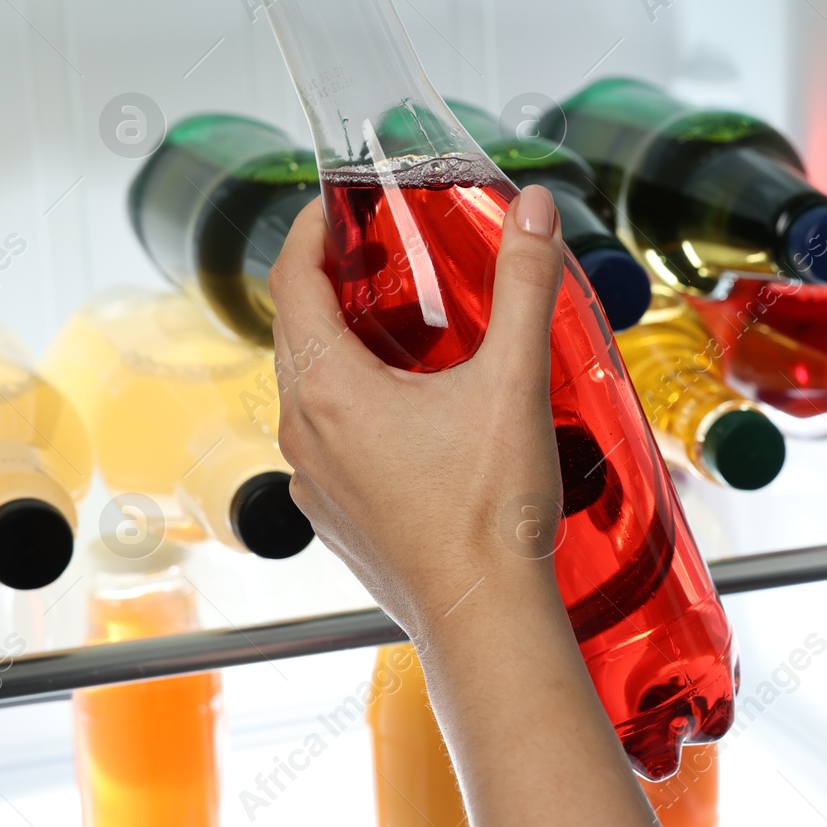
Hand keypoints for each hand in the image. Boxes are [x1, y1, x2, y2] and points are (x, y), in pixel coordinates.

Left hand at [267, 184, 565, 644]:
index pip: (292, 280)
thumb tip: (534, 213)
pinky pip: (327, 438)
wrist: (485, 619)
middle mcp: (304, 433)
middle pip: (298, 331)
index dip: (312, 231)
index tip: (339, 207)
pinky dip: (355, 404)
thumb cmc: (489, 515)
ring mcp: (313, 479)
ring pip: (310, 388)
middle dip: (335, 285)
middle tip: (386, 260)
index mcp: (329, 389)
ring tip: (406, 332)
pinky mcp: (334, 515)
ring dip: (345, 348)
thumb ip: (525, 285)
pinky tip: (413, 413)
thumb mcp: (514, 381)